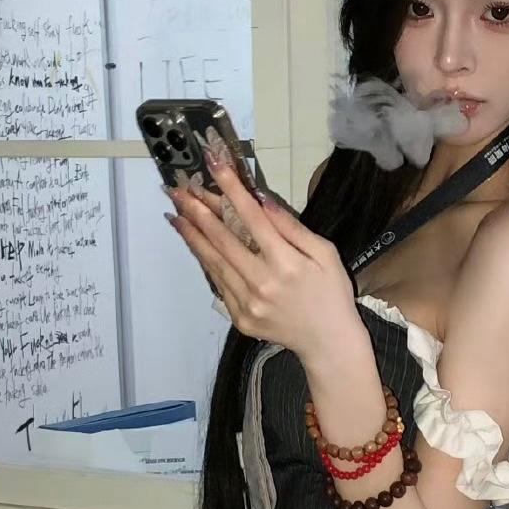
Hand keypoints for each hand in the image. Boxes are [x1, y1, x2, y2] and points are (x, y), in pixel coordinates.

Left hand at [164, 145, 358, 360]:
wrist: (329, 343)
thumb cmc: (332, 293)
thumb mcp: (325, 254)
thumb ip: (293, 228)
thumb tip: (262, 201)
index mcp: (287, 263)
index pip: (252, 218)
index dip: (231, 189)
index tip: (214, 165)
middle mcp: (263, 283)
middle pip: (223, 240)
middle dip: (198, 212)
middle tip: (178, 192)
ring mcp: (248, 303)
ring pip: (213, 263)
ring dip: (192, 237)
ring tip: (176, 215)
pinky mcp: (240, 318)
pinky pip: (218, 284)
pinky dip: (205, 262)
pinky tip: (196, 245)